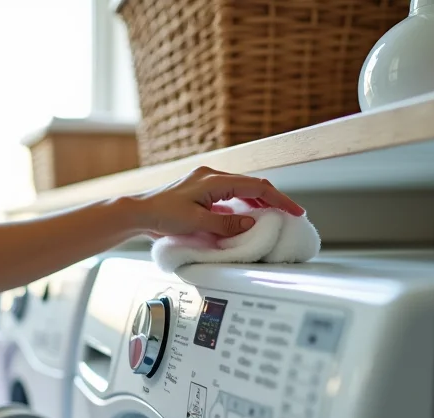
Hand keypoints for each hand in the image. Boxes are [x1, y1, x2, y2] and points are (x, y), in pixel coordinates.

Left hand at [132, 166, 304, 238]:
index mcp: (213, 180)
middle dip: (272, 200)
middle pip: (252, 186)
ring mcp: (206, 183)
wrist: (138, 213)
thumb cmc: (161, 215)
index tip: (295, 210)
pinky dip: (241, 206)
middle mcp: (211, 177)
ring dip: (257, 203)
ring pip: (241, 190)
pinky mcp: (201, 192)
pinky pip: (229, 196)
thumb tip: (251, 223)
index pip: (256, 186)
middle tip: (289, 214)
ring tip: (272, 218)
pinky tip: (246, 218)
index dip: (279, 199)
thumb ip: (226, 224)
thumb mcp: (196, 223)